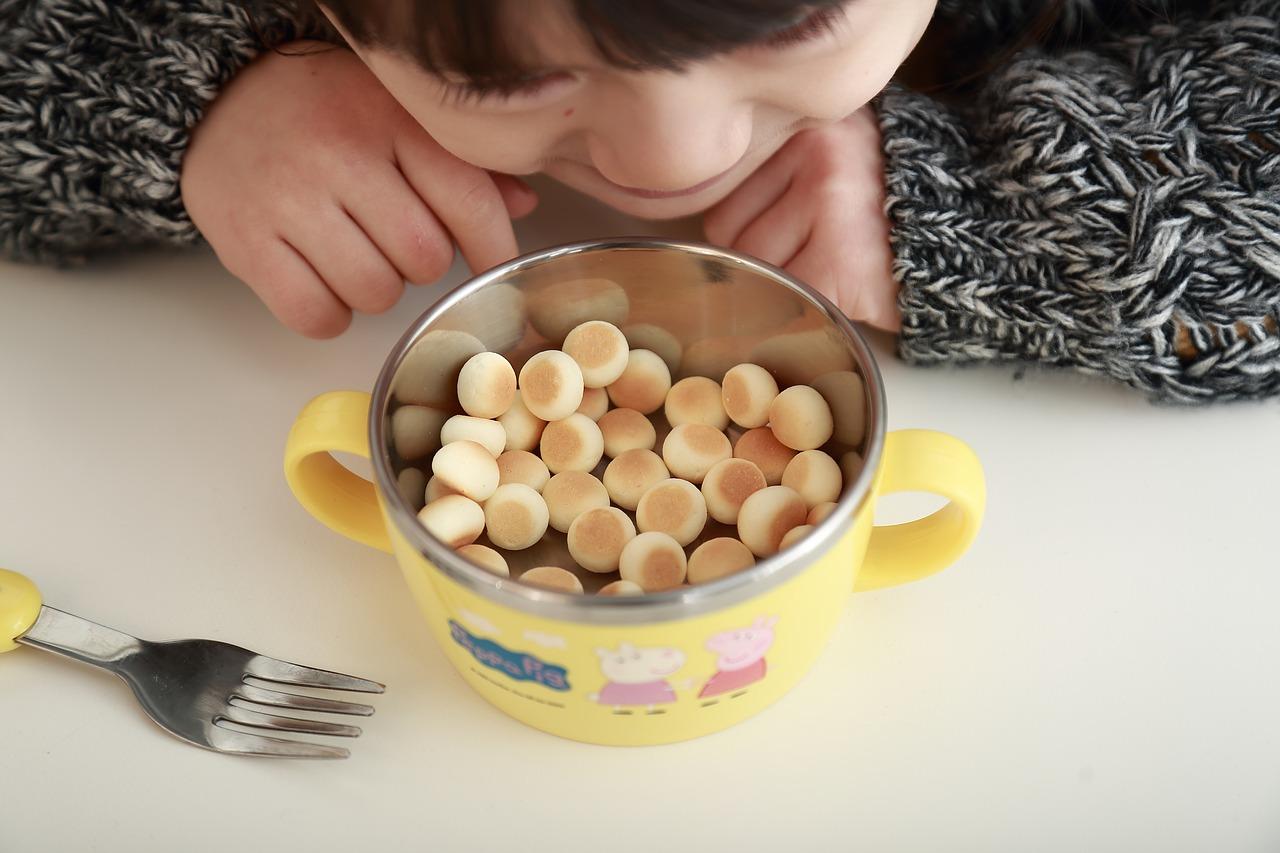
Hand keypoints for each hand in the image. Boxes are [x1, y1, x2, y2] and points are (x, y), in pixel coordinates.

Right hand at [181, 43, 536, 337]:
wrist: (218, 99)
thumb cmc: (326, 113)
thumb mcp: (398, 114)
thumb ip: (463, 162)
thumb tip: (522, 205)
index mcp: (390, 118)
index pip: (468, 202)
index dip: (492, 249)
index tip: (493, 267)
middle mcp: (340, 154)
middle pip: (424, 257)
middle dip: (420, 264)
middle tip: (392, 240)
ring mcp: (288, 199)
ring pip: (374, 293)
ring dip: (374, 291)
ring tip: (352, 253)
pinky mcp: (246, 242)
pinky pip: (315, 314)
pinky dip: (327, 314)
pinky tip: (320, 280)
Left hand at [703, 108, 899, 331]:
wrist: (973, 246)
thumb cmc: (894, 216)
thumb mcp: (838, 170)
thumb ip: (780, 181)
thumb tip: (708, 233)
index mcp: (810, 129)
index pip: (730, 194)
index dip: (754, 229)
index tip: (790, 238)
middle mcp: (819, 155)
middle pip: (731, 233)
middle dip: (765, 259)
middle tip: (817, 259)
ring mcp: (831, 205)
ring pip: (755, 266)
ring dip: (787, 285)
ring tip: (835, 272)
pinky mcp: (842, 258)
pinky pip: (786, 295)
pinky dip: (807, 309)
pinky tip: (842, 295)